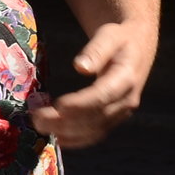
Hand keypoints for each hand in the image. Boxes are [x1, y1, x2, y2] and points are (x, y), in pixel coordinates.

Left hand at [27, 21, 147, 146]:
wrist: (137, 47)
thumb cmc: (119, 38)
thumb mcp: (109, 35)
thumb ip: (96, 50)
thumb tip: (80, 67)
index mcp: (127, 78)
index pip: (103, 96)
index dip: (80, 104)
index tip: (58, 105)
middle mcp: (127, 100)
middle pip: (95, 117)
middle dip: (65, 121)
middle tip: (37, 118)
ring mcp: (121, 112)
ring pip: (94, 130)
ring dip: (67, 133)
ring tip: (40, 127)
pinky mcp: (114, 118)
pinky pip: (95, 134)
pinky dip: (75, 139)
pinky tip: (56, 137)